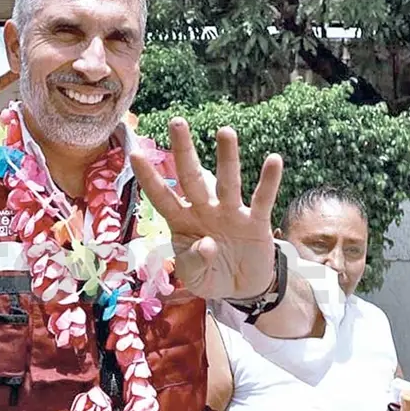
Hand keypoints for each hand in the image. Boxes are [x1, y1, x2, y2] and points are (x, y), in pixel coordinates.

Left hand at [130, 118, 282, 300]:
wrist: (242, 288)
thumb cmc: (211, 276)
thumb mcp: (195, 278)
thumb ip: (193, 264)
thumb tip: (207, 244)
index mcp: (183, 222)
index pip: (162, 197)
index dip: (149, 178)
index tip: (135, 154)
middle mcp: (205, 210)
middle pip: (193, 177)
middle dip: (184, 151)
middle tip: (176, 122)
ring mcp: (231, 213)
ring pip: (228, 181)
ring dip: (227, 158)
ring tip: (225, 131)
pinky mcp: (255, 222)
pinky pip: (262, 199)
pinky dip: (268, 181)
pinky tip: (274, 160)